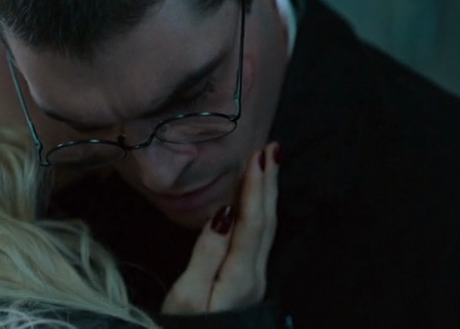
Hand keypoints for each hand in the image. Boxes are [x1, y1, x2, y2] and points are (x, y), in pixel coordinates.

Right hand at [161, 142, 280, 313]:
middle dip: (268, 183)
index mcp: (239, 276)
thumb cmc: (188, 328)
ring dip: (267, 195)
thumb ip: (207, 253)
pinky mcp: (248, 282)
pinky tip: (257, 201)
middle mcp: (254, 275)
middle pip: (266, 222)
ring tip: (268, 165)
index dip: (256, 187)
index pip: (252, 222)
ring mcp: (254, 280)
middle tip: (272, 149)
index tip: (259, 155)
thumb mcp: (188, 295)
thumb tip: (222, 212)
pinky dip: (260, 212)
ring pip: (267, 229)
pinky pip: (260, 238)